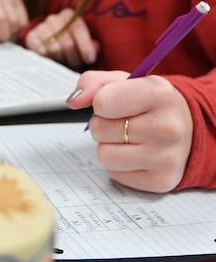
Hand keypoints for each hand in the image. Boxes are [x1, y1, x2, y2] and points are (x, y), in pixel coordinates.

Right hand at [24, 8, 98, 67]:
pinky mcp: (31, 37)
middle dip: (73, 57)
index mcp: (69, 16)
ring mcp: (41, 27)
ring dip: (61, 58)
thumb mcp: (81, 41)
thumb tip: (92, 52)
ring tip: (62, 59)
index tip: (89, 59)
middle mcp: (54, 19)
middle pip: (67, 42)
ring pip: (55, 49)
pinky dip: (48, 57)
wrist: (47, 38)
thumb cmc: (69, 41)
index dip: (85, 45)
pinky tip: (51, 58)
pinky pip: (41, 52)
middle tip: (75, 62)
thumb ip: (90, 46)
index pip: (78, 29)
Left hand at [67, 70, 193, 191]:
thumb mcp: (123, 80)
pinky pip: (114, 174)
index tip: (111, 102)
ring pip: (104, 156)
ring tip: (127, 137)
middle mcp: (167, 126)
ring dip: (107, 146)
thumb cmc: (148, 101)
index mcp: (158, 94)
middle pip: (99, 129)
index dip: (99, 102)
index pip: (102, 102)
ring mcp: (167, 157)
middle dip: (102, 124)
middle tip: (121, 120)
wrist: (187, 126)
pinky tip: (136, 153)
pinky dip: (118, 164)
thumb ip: (93, 82)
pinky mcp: (162, 181)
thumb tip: (74, 101)